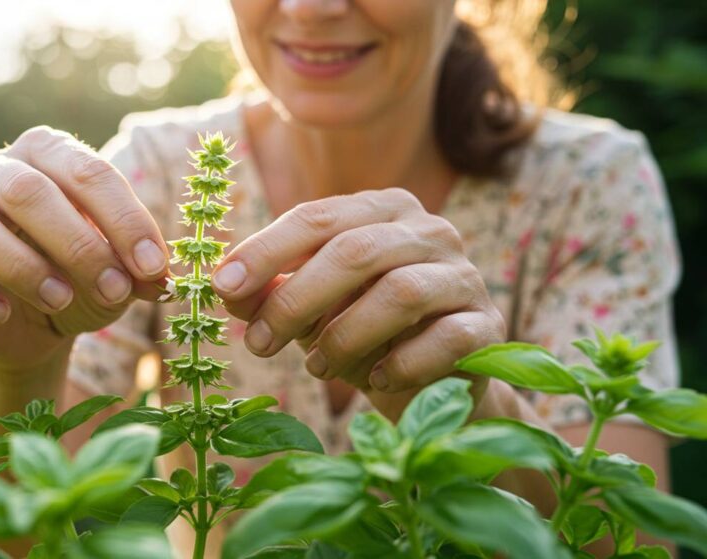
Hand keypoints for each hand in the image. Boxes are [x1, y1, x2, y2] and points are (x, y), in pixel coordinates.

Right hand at [0, 126, 169, 371]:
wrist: (33, 328)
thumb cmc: (81, 278)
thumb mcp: (118, 273)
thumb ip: (138, 269)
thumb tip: (159, 277)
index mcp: (46, 154)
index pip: (86, 172)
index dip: (124, 220)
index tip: (152, 267)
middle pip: (27, 191)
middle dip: (79, 245)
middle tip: (113, 290)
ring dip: (20, 264)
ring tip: (61, 300)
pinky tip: (1, 314)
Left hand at [211, 188, 505, 415]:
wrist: (435, 383)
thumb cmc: (363, 333)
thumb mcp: (310, 308)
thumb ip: (270, 291)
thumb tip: (225, 287)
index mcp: (380, 210)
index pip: (316, 216)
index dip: (265, 251)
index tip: (223, 286)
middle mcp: (429, 230)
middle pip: (355, 251)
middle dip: (296, 300)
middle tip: (259, 344)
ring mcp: (464, 275)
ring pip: (400, 293)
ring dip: (345, 336)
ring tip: (316, 367)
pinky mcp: (486, 325)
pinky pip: (444, 339)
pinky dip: (401, 364)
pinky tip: (377, 380)